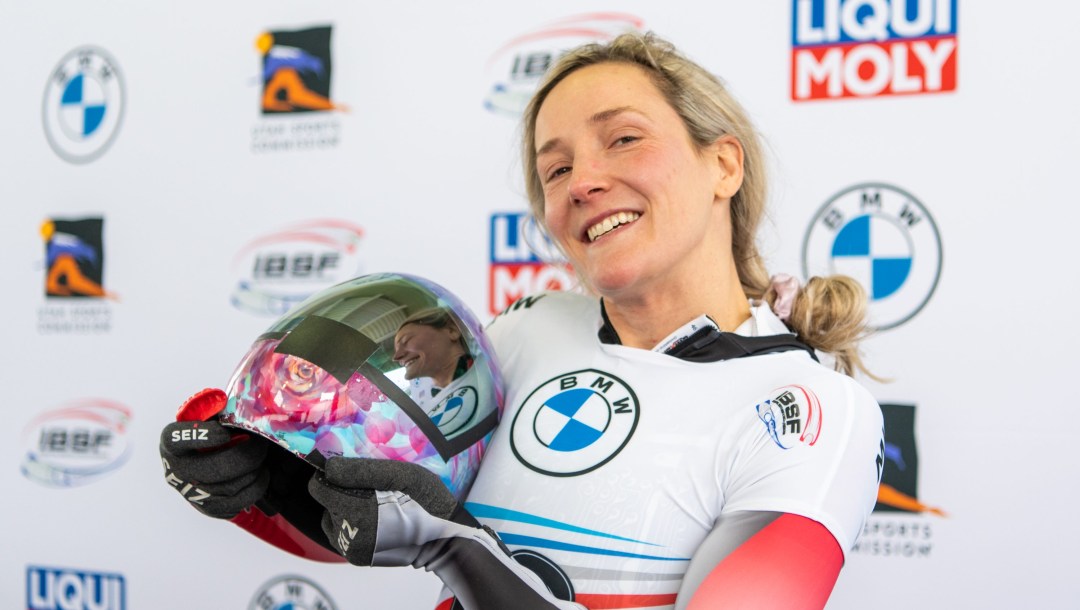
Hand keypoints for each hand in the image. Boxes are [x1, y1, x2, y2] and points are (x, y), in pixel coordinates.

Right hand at [159, 390, 269, 518]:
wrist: (213, 460)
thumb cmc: (215, 433)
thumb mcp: (211, 414)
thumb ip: (215, 406)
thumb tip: (222, 399)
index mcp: (172, 441)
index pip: (178, 439)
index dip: (202, 436)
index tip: (225, 433)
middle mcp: (175, 469)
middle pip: (213, 468)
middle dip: (245, 455)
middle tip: (260, 444)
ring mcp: (189, 492)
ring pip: (229, 487)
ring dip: (254, 470)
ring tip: (261, 457)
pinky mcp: (206, 508)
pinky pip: (237, 503)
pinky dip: (255, 488)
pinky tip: (260, 475)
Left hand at [307, 457, 474, 566]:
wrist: (443, 540)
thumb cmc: (427, 502)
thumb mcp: (401, 474)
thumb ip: (362, 470)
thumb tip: (329, 468)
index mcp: (355, 510)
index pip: (318, 488)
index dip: (332, 476)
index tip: (351, 474)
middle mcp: (348, 533)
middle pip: (326, 503)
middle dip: (343, 493)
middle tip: (374, 492)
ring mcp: (351, 548)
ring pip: (331, 520)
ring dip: (345, 510)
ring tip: (374, 507)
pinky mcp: (357, 558)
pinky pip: (342, 535)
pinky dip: (351, 526)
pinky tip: (374, 521)